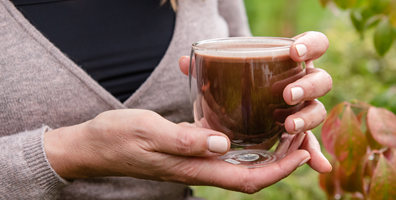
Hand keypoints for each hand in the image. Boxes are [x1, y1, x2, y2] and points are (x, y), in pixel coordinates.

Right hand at [44, 109, 314, 192]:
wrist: (94, 146)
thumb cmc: (118, 138)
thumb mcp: (148, 132)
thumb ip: (185, 139)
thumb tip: (224, 143)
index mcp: (195, 168)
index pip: (248, 180)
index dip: (280, 170)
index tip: (301, 151)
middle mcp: (201, 169)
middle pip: (253, 176)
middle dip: (283, 162)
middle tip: (302, 135)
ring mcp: (196, 162)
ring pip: (243, 166)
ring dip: (269, 154)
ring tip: (286, 131)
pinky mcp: (191, 152)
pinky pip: (227, 154)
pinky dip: (247, 145)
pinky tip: (253, 128)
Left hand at [178, 31, 331, 173]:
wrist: (235, 112)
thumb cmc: (235, 86)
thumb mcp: (222, 78)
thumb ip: (207, 70)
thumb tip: (185, 62)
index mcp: (293, 61)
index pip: (315, 44)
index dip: (310, 45)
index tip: (293, 52)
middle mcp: (305, 83)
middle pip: (322, 81)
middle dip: (308, 87)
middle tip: (288, 94)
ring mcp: (304, 108)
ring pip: (318, 110)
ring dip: (308, 118)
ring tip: (289, 126)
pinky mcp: (299, 133)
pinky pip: (310, 144)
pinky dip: (316, 155)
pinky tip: (320, 166)